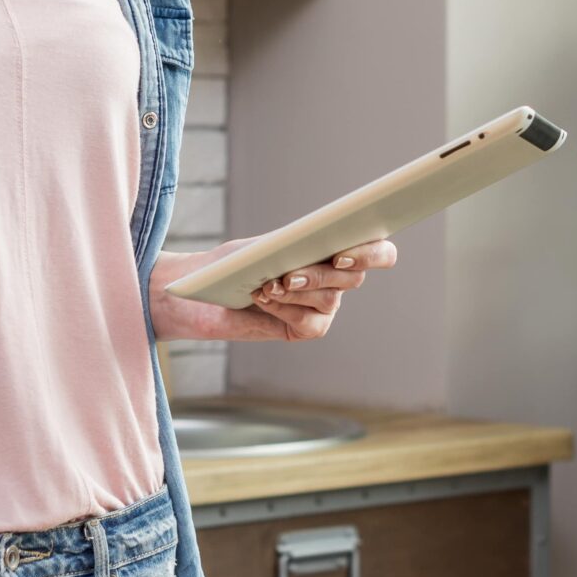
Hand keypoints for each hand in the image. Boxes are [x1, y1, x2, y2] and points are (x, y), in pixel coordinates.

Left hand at [149, 238, 397, 343]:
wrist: (200, 294)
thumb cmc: (230, 263)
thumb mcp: (260, 247)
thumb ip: (290, 247)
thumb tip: (314, 248)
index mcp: (331, 248)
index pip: (376, 250)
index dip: (370, 252)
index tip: (341, 255)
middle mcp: (334, 277)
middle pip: (355, 276)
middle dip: (321, 274)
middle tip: (289, 275)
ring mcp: (323, 305)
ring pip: (331, 298)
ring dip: (298, 291)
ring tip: (267, 286)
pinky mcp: (306, 329)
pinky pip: (312, 322)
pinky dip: (286, 310)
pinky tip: (264, 299)